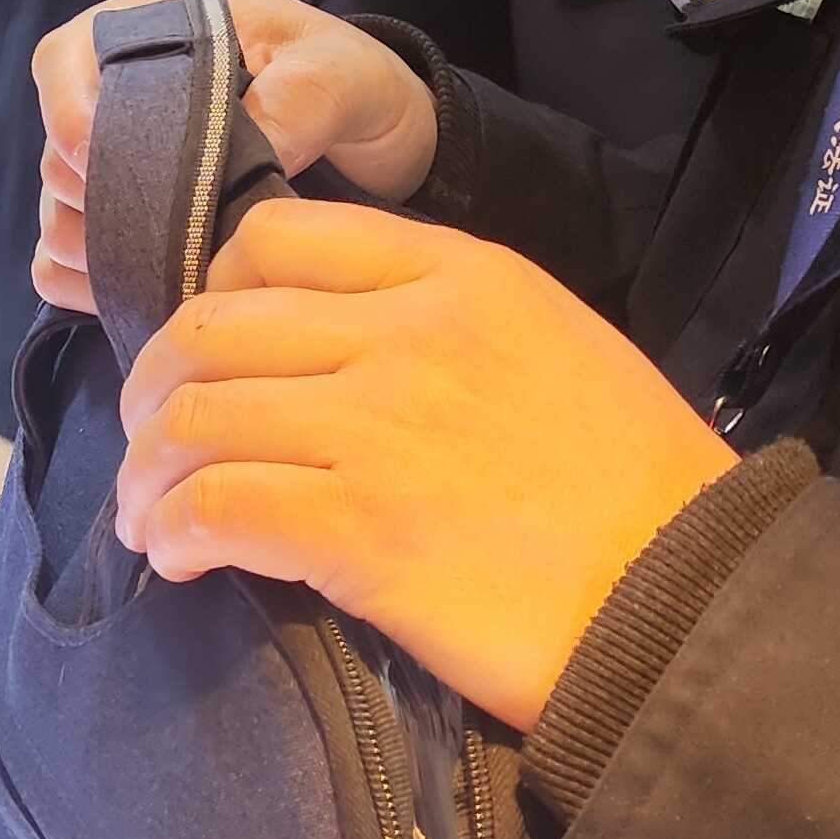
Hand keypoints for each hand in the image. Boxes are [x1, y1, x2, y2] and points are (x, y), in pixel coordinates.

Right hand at [30, 0, 439, 312]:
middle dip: (101, 200)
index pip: (63, 60)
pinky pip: (62, 262)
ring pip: (57, 212)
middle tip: (169, 232)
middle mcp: (112, 92)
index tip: (105, 164)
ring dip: (99, 249)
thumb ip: (298, 99)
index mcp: (149, 31)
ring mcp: (111, 162)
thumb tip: (248, 147)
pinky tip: (140, 293)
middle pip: (57, 152)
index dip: (71, 114)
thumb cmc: (344, 84)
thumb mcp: (340, 75)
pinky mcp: (119, 223)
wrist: (368, 137)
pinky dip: (86, 284)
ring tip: (170, 266)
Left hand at [112, 201, 729, 731]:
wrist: (691, 601)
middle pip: (211, 328)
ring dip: (148, 472)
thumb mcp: (555, 347)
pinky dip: (174, 531)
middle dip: (155, 387)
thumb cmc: (643, 492)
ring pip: (194, 418)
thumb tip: (340, 350)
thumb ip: (445, 325)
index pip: (276, 237)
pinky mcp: (356, 530)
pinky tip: (176, 557)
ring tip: (149, 516)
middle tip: (152, 441)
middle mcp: (404, 335)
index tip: (208, 351)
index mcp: (457, 277)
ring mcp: (375, 429)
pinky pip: (216, 508)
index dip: (214, 292)